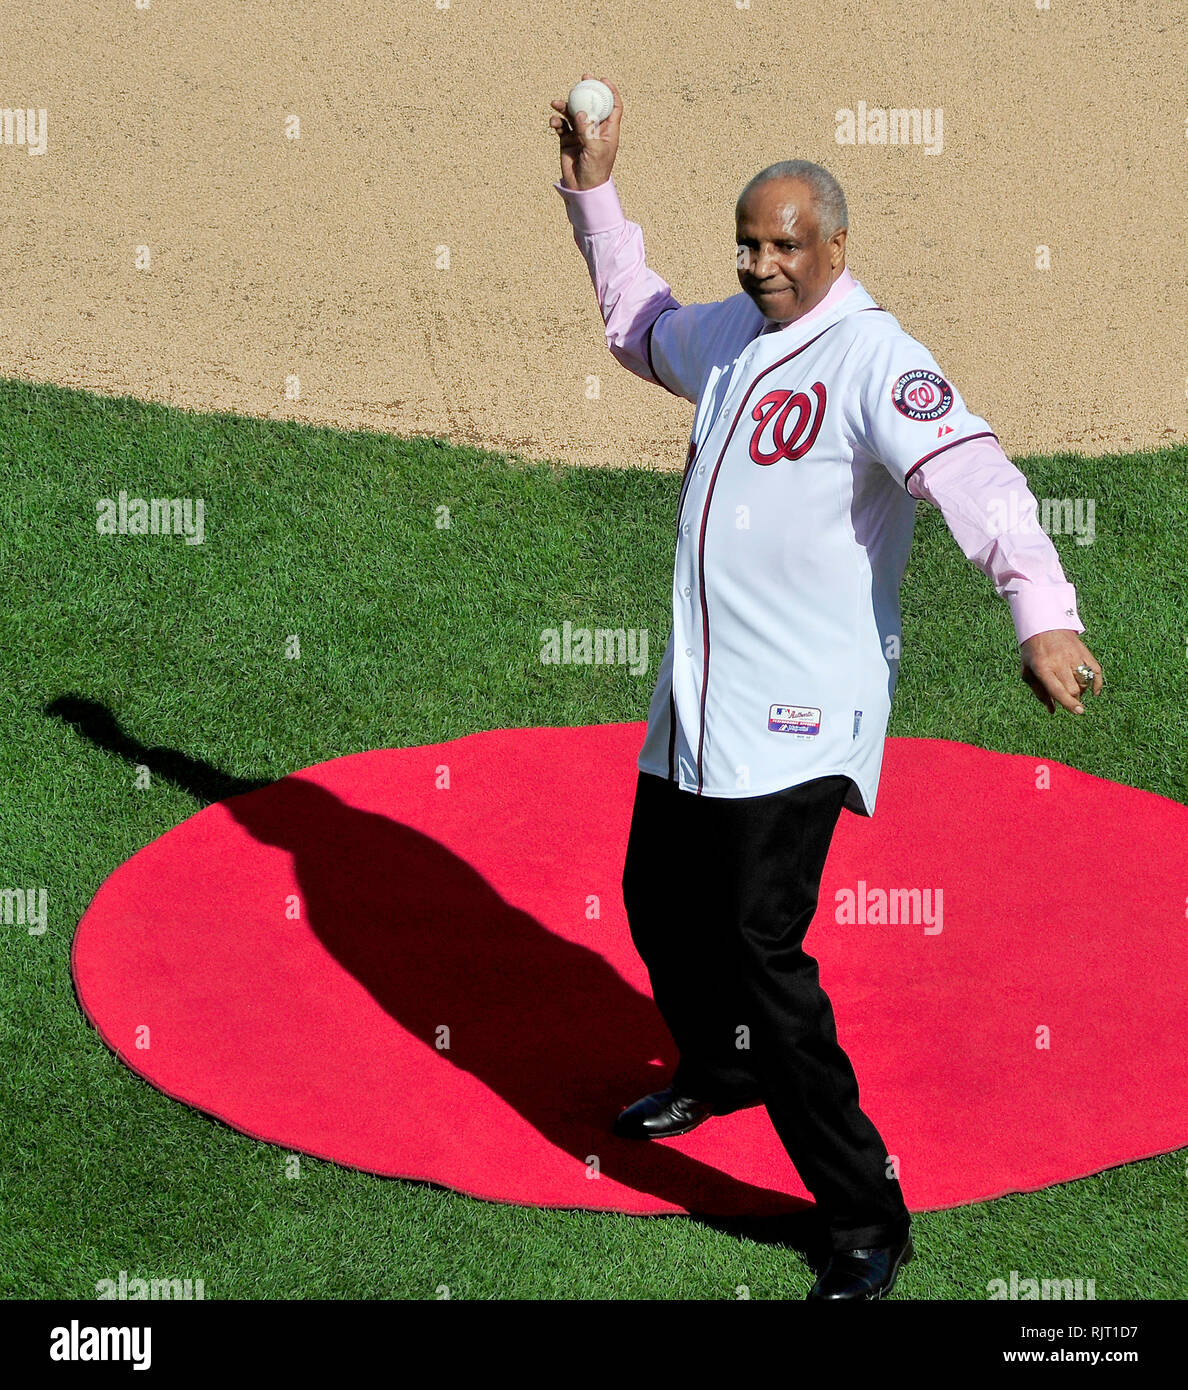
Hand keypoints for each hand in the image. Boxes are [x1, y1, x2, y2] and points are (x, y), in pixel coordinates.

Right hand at [548, 73, 621, 190]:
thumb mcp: (594, 150)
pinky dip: (557, 121)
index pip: (613, 106)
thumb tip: (578, 112)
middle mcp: (595, 129)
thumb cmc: (595, 171)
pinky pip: (562, 125)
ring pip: (573, 113)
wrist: (582, 189)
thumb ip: (586, 130)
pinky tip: (554, 122)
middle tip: (581, 79)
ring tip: (556, 103)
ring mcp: (581, 134)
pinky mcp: (568, 140)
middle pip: (592, 104)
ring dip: (565, 106)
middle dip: (586, 91)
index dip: (610, 92)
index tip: (602, 80)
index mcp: (608, 130)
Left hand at [1019, 629, 1102, 714]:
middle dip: (1074, 699)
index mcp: (1043, 668)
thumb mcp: (1028, 671)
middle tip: (1070, 700)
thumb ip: (1039, 692)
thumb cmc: (1033, 652)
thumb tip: (1052, 711)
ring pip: (1084, 681)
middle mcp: (1059, 662)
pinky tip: (1095, 691)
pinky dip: (1098, 683)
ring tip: (1074, 690)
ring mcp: (1074, 656)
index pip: (1058, 690)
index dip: (1069, 703)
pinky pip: (1096, 670)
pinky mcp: (1084, 652)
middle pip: (1074, 689)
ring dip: (1082, 691)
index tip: (1078, 711)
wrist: (1044, 625)